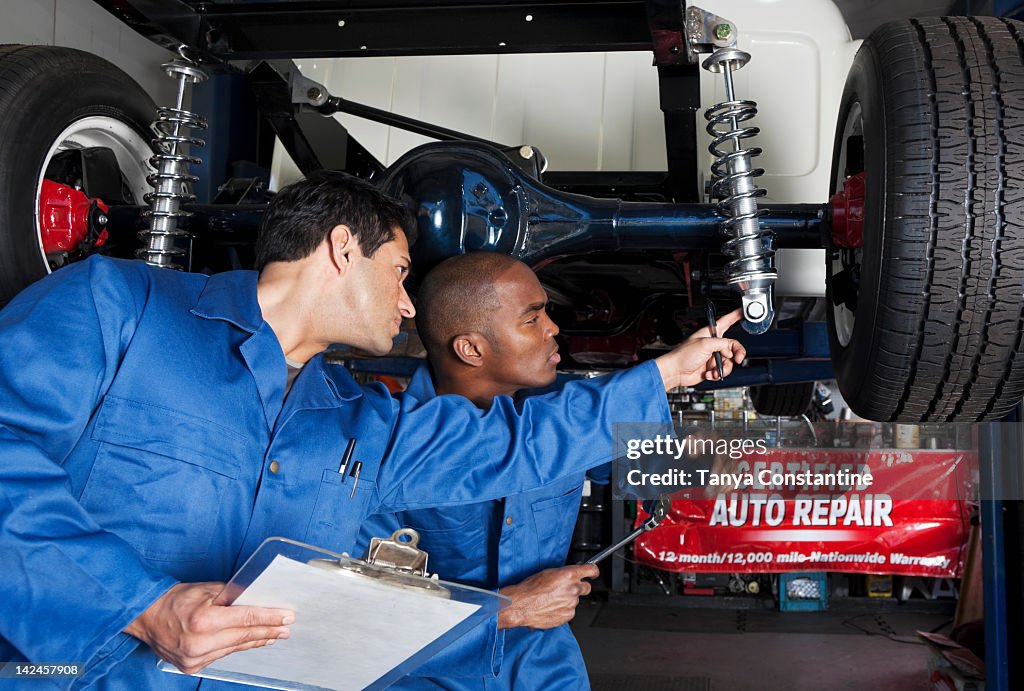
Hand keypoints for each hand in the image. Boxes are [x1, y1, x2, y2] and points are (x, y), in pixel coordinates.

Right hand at [124, 582, 294, 674]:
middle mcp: (199, 643)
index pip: (247, 619)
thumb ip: (233, 596)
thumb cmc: (176, 599)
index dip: (270, 618)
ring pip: (235, 648)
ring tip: (273, 636)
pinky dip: (236, 646)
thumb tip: (258, 600)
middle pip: (244, 636)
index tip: (287, 617)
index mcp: (204, 621)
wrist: (146, 616)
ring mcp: (195, 659)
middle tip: (286, 629)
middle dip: (269, 631)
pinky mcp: (191, 667)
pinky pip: (222, 655)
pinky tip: (249, 642)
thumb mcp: (207, 589)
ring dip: (255, 641)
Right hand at [497, 565, 597, 629]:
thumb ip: (564, 574)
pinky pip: (570, 611)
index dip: (594, 571)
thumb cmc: (530, 588)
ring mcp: (572, 603)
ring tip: (552, 599)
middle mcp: (573, 589)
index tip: (594, 573)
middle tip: (568, 588)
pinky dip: (563, 609)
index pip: (590, 570)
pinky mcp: (568, 615)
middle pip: (586, 587)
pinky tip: (552, 607)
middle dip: (580, 587)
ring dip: (568, 599)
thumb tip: (570, 575)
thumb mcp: (548, 573)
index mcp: (568, 575)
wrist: (521, 605)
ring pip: (576, 600)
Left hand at [654, 308, 746, 389]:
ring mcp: (713, 356)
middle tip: (736, 359)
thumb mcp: (705, 344)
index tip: (744, 312)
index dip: (735, 316)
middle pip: (733, 346)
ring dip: (724, 367)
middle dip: (737, 353)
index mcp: (710, 333)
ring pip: (729, 361)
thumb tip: (730, 351)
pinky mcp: (712, 367)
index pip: (726, 321)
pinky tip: (709, 373)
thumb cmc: (683, 355)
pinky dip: (717, 373)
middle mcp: (713, 344)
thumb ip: (722, 344)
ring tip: (714, 370)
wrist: (676, 372)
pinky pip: (723, 370)